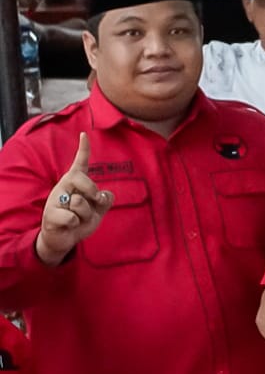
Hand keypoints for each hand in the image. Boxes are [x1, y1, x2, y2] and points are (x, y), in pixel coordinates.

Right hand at [35, 133, 113, 265]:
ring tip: (77, 219)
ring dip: (85, 215)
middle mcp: (64, 186)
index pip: (80, 163)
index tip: (84, 134)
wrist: (64, 238)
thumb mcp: (98, 209)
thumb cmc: (81, 219)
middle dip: (93, 194)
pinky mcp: (50, 214)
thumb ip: (106, 200)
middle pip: (84, 181)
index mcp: (76, 182)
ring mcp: (55, 199)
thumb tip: (103, 195)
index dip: (83, 149)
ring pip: (80, 203)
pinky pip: (72, 217)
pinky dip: (75, 224)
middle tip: (90, 205)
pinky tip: (68, 225)